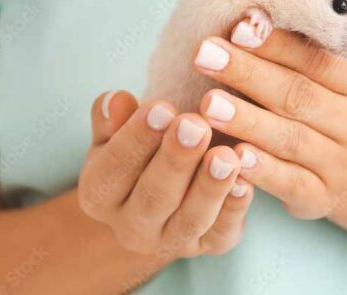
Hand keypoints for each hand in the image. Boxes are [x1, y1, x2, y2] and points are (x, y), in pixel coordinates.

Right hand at [78, 91, 252, 257]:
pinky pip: (223, 232)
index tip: (161, 107)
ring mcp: (171, 242)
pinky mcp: (210, 246)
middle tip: (196, 125)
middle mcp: (130, 227)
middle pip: (152, 197)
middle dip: (176, 160)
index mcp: (99, 195)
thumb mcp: (121, 132)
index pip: (113, 168)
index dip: (137, 137)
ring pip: (190, 219)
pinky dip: (235, 208)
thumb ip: (114, 117)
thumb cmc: (144, 149)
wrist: (171, 187)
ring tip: (226, 155)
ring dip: (210, 187)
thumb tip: (115, 100)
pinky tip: (246, 182)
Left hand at [191, 21, 346, 219]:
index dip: (276, 43)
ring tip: (208, 104)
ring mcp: (343, 163)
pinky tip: (233, 156)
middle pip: (299, 95)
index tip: (235, 26)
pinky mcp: (321, 197)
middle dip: (248, 73)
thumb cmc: (324, 104)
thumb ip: (295, 48)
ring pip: (291, 139)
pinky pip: (288, 182)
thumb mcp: (322, 74)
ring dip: (247, 120)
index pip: (318, 59)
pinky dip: (261, 169)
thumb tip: (247, 17)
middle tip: (204, 55)